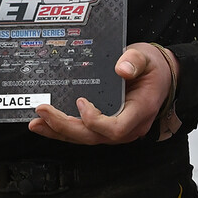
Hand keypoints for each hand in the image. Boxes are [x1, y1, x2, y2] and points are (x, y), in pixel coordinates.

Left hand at [29, 44, 179, 145]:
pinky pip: (84, 133)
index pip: (116, 128)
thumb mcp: (147, 58)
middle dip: (65, 126)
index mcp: (140, 111)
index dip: (95, 120)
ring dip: (59, 132)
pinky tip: (46, 125)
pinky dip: (64, 130)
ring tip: (37, 123)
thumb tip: (122, 68)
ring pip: (85, 138)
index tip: (81, 101)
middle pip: (93, 137)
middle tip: (43, 112)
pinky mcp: (105, 126)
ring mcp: (116, 129)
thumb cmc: (154, 69)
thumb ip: (135, 61)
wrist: (161, 76)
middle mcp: (128, 127)